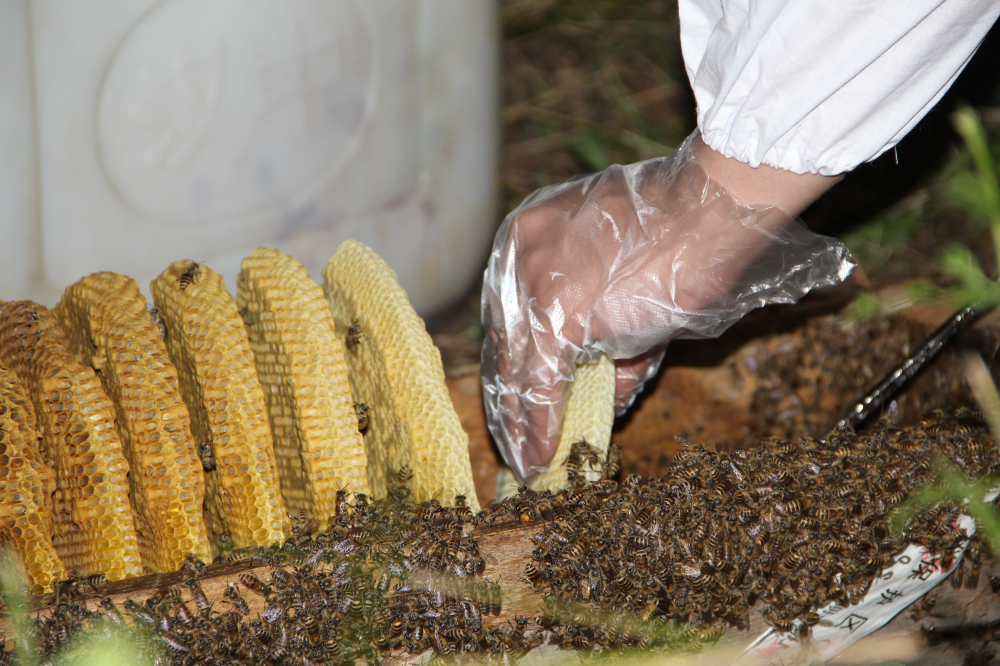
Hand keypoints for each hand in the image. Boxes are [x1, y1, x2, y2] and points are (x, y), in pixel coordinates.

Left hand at [481, 133, 852, 480]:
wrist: (710, 207)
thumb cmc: (680, 235)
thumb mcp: (624, 278)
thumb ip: (605, 329)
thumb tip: (606, 387)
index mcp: (526, 237)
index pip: (508, 317)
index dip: (512, 365)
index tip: (513, 398)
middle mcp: (517, 258)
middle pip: (503, 346)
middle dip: (510, 399)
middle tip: (514, 441)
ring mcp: (534, 286)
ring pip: (516, 370)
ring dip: (523, 422)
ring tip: (527, 460)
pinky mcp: (557, 317)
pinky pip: (541, 385)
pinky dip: (542, 425)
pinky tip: (542, 455)